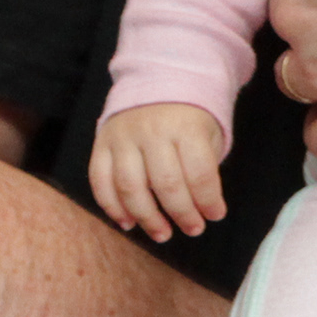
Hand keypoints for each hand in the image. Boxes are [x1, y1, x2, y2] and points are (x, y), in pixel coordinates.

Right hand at [90, 104, 228, 241]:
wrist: (156, 82)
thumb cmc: (188, 118)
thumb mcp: (208, 132)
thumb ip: (205, 166)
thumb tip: (205, 208)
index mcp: (185, 127)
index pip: (199, 172)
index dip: (208, 200)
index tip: (215, 215)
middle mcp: (151, 131)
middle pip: (166, 183)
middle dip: (182, 213)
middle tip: (193, 229)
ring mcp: (122, 138)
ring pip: (130, 186)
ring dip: (147, 217)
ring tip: (163, 233)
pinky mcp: (101, 144)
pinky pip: (100, 181)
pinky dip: (112, 207)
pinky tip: (129, 223)